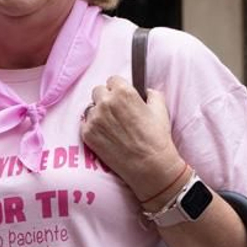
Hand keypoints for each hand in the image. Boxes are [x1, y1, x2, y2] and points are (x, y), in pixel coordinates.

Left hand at [79, 77, 182, 201]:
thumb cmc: (157, 138)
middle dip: (106, 99)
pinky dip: (92, 128)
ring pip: (91, 108)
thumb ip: (151, 94)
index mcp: (123, 92)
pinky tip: (106, 136)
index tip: (122, 97)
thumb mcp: (161, 109)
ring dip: (98, 113)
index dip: (118, 89)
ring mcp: (94, 118)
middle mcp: (105, 102)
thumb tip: (145, 91)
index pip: (113, 80)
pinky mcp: (87, 134)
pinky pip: (85, 123)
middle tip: (116, 112)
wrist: (149, 166)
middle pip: (98, 91)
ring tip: (112, 126)